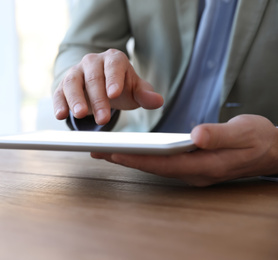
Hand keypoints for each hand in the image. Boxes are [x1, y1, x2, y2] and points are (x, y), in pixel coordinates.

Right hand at [53, 49, 163, 124]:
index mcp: (113, 59)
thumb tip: (158, 101)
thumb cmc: (120, 87)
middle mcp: (92, 62)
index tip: (114, 94)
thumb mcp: (135, 90)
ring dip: (75, 99)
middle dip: (98, 99)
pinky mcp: (63, 85)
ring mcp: (76, 72)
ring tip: (80, 115)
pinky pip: (59, 92)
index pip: (113, 66)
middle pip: (93, 77)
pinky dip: (59, 104)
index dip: (113, 79)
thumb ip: (145, 95)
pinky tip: (61, 115)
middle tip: (103, 119)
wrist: (101, 86)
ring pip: (72, 82)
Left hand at [91, 115, 277, 185]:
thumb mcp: (244, 132)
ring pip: (155, 167)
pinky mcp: (191, 166)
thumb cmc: (258, 139)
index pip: (164, 164)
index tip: (114, 152)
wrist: (271, 150)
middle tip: (98, 151)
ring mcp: (192, 171)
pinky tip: (132, 150)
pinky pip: (162, 163)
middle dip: (125, 160)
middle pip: (153, 167)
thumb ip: (219, 135)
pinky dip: (144, 156)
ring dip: (131, 159)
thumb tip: (196, 136)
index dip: (138, 158)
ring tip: (107, 150)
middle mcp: (194, 173)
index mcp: (205, 165)